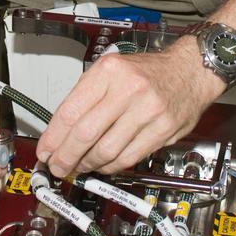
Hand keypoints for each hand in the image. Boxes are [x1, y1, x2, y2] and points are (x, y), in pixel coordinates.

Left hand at [36, 38, 224, 177]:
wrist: (190, 71)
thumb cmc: (148, 71)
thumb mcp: (112, 68)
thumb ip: (87, 94)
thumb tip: (60, 129)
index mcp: (110, 71)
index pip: (72, 110)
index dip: (54, 136)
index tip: (46, 149)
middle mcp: (129, 89)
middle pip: (86, 133)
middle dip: (66, 156)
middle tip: (57, 166)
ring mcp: (147, 111)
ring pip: (106, 150)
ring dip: (87, 164)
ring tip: (79, 166)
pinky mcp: (162, 131)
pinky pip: (128, 157)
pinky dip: (110, 166)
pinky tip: (102, 165)